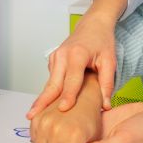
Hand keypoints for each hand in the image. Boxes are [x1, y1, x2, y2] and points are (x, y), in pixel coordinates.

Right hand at [14, 74, 102, 142]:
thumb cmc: (91, 117)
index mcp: (74, 137)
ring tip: (60, 141)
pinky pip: (33, 140)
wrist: (83, 93)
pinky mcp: (37, 118)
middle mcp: (57, 130)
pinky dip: (41, 142)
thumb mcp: (92, 139)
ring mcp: (45, 123)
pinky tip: (53, 133)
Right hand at [27, 0, 127, 116]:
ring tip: (34, 116)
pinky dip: (49, 93)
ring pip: (50, 83)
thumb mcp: (110, 61)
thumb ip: (107, 83)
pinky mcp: (53, 61)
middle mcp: (62, 56)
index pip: (72, 79)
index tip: (63, 109)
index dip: (68, 95)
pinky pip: (51, 80)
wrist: (93, 25)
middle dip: (43, 101)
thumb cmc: (102, 42)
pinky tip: (46, 107)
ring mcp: (55, 58)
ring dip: (42, 99)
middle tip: (33, 116)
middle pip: (53, 83)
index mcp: (77, 54)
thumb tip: (106, 106)